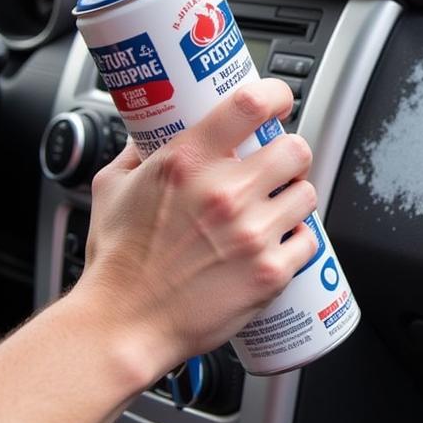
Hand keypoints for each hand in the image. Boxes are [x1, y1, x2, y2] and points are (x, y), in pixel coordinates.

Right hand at [74, 78, 317, 381]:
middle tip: (278, 167)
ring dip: (296, 197)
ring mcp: (252, 233)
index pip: (250, 103)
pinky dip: (298, 241)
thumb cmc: (118, 262)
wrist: (123, 326)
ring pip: (308, 193)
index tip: (279, 103)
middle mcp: (226, 193)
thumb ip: (137, 151)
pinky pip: (308, 241)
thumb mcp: (113, 188)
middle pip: (296, 148)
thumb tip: (151, 128)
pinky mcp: (270, 271)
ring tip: (277, 207)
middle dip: (291, 155)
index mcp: (188, 162)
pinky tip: (278, 244)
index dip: (276, 96)